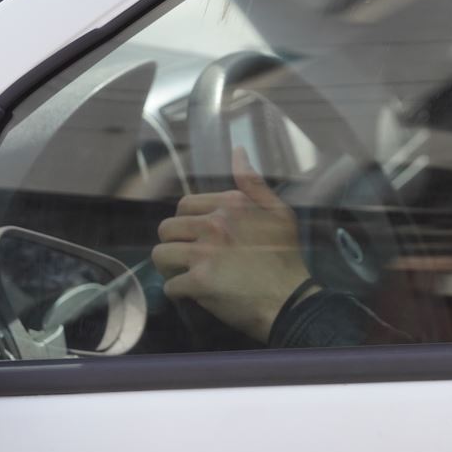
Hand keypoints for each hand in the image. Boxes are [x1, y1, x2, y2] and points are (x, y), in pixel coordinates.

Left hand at [152, 148, 312, 342]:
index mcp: (231, 204)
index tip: (199, 236)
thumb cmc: (287, 256)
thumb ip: (254, 182)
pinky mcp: (198, 282)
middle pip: (167, 228)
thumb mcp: (279, 211)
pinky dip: (179, 292)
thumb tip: (238, 151)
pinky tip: (194, 294)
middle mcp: (214, 224)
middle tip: (189, 257)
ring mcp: (204, 253)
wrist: (291, 300)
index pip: (185, 204)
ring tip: (184, 274)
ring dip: (169, 267)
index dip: (187, 222)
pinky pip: (170, 286)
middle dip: (174, 243)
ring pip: (160, 255)